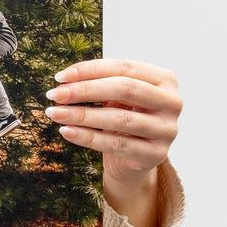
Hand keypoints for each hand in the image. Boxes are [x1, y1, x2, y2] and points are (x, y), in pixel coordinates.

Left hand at [45, 59, 181, 226]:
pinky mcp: (156, 154)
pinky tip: (66, 131)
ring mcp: (167, 129)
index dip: (89, 70)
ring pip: (119, 118)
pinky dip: (88, 137)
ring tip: (55, 112)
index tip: (59, 77)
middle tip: (54, 94)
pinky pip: (116, 144)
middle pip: (124, 89)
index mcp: (164, 80)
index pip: (123, 68)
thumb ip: (99, 83)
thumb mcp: (116, 97)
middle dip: (85, 90)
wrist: (134, 158)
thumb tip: (64, 81)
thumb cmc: (123, 117)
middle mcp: (172, 102)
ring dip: (81, 115)